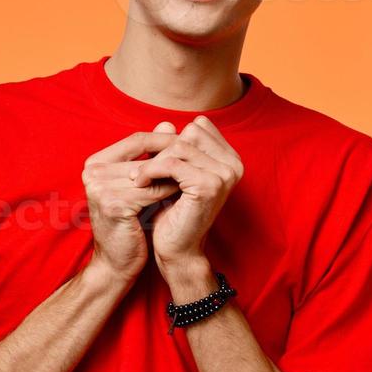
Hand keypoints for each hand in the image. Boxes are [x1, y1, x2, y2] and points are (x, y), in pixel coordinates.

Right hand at [81, 124, 182, 282]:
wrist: (116, 262)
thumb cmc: (129, 223)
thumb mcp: (138, 186)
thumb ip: (150, 155)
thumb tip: (168, 122)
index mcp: (94, 163)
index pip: (136, 139)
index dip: (164, 139)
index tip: (189, 142)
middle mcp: (92, 172)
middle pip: (143, 154)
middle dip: (173, 155)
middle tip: (199, 156)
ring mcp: (100, 188)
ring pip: (151, 173)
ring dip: (175, 173)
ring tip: (195, 173)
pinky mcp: (114, 205)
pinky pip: (151, 192)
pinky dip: (170, 191)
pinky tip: (184, 192)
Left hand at [129, 116, 241, 272]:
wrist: (178, 250)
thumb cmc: (174, 213)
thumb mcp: (174, 176)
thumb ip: (174, 149)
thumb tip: (164, 121)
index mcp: (231, 159)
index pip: (200, 126)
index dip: (172, 139)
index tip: (152, 158)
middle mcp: (234, 164)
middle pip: (191, 132)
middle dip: (162, 148)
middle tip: (141, 169)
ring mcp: (225, 174)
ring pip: (180, 146)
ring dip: (152, 161)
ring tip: (136, 178)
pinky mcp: (209, 185)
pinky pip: (173, 163)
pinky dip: (151, 170)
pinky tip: (139, 183)